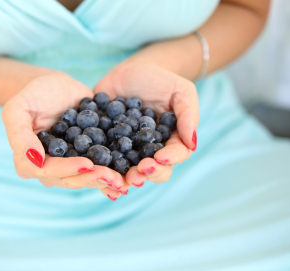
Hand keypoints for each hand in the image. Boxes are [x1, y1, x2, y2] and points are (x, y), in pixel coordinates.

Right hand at [2, 73, 128, 199]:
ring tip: (122, 181)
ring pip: (86, 178)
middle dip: (91, 178)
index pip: (48, 170)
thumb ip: (19, 134)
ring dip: (104, 180)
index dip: (67, 169)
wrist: (55, 87)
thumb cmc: (32, 95)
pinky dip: (112, 175)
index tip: (87, 164)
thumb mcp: (17, 108)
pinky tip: (126, 180)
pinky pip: (98, 169)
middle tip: (113, 177)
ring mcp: (69, 164)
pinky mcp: (86, 157)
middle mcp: (49, 168)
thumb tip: (35, 160)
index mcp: (28, 161)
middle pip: (71, 179)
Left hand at [94, 62, 198, 185]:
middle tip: (140, 171)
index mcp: (170, 141)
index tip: (161, 157)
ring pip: (127, 171)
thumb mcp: (180, 91)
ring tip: (121, 180)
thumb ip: (188, 115)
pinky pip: (103, 161)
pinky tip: (96, 173)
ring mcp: (127, 151)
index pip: (175, 155)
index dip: (169, 159)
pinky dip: (100, 170)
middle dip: (147, 174)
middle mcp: (149, 151)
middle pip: (152, 170)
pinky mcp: (105, 145)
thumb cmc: (159, 80)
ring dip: (124, 178)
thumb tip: (192, 143)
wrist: (129, 71)